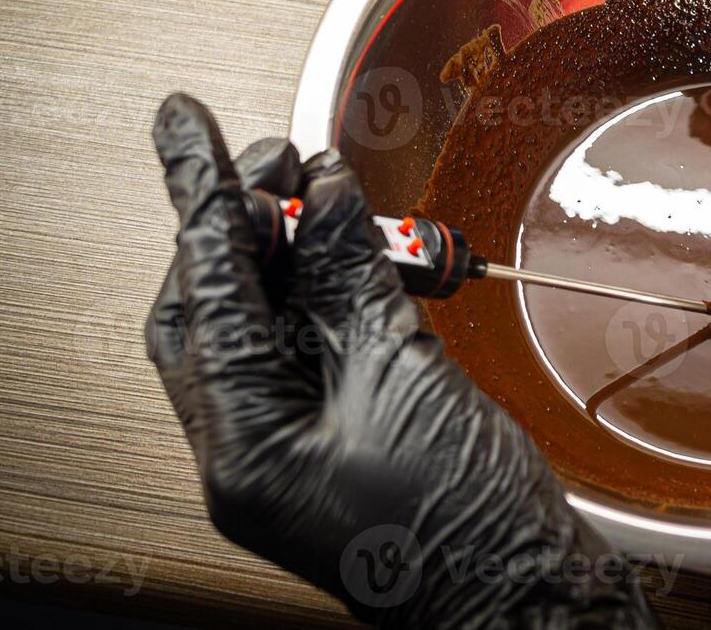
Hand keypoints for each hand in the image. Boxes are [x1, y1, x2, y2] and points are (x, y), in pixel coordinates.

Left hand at [147, 94, 654, 627]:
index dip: (203, 198)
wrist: (525, 590)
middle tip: (274, 153)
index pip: (207, 292)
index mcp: (244, 445)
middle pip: (216, 308)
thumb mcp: (402, 374)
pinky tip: (361, 248)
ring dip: (293, 250)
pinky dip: (333, 287)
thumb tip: (324, 194)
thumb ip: (351, 276)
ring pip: (265, 321)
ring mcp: (292, 443)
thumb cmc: (463, 523)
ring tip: (324, 188)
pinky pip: (314, 343)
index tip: (185, 127)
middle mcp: (252, 447)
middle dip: (240, 222)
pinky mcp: (337, 433)